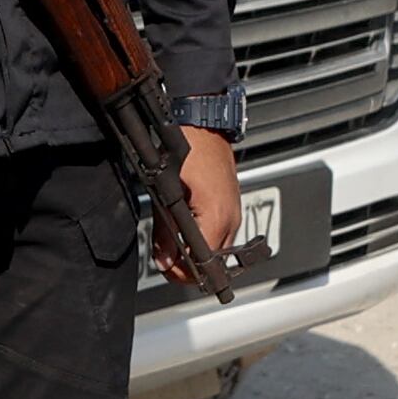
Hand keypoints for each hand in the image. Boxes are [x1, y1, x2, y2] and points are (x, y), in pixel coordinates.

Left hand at [149, 128, 245, 285]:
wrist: (205, 125)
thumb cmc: (189, 149)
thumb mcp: (167, 191)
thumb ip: (165, 230)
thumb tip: (164, 259)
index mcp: (217, 217)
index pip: (204, 264)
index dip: (183, 273)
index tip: (166, 269)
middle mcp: (231, 219)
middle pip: (214, 261)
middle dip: (188, 266)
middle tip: (165, 258)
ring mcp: (234, 213)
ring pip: (217, 248)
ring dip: (196, 251)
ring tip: (172, 243)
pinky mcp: (231, 206)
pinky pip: (220, 232)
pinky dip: (204, 237)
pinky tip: (185, 229)